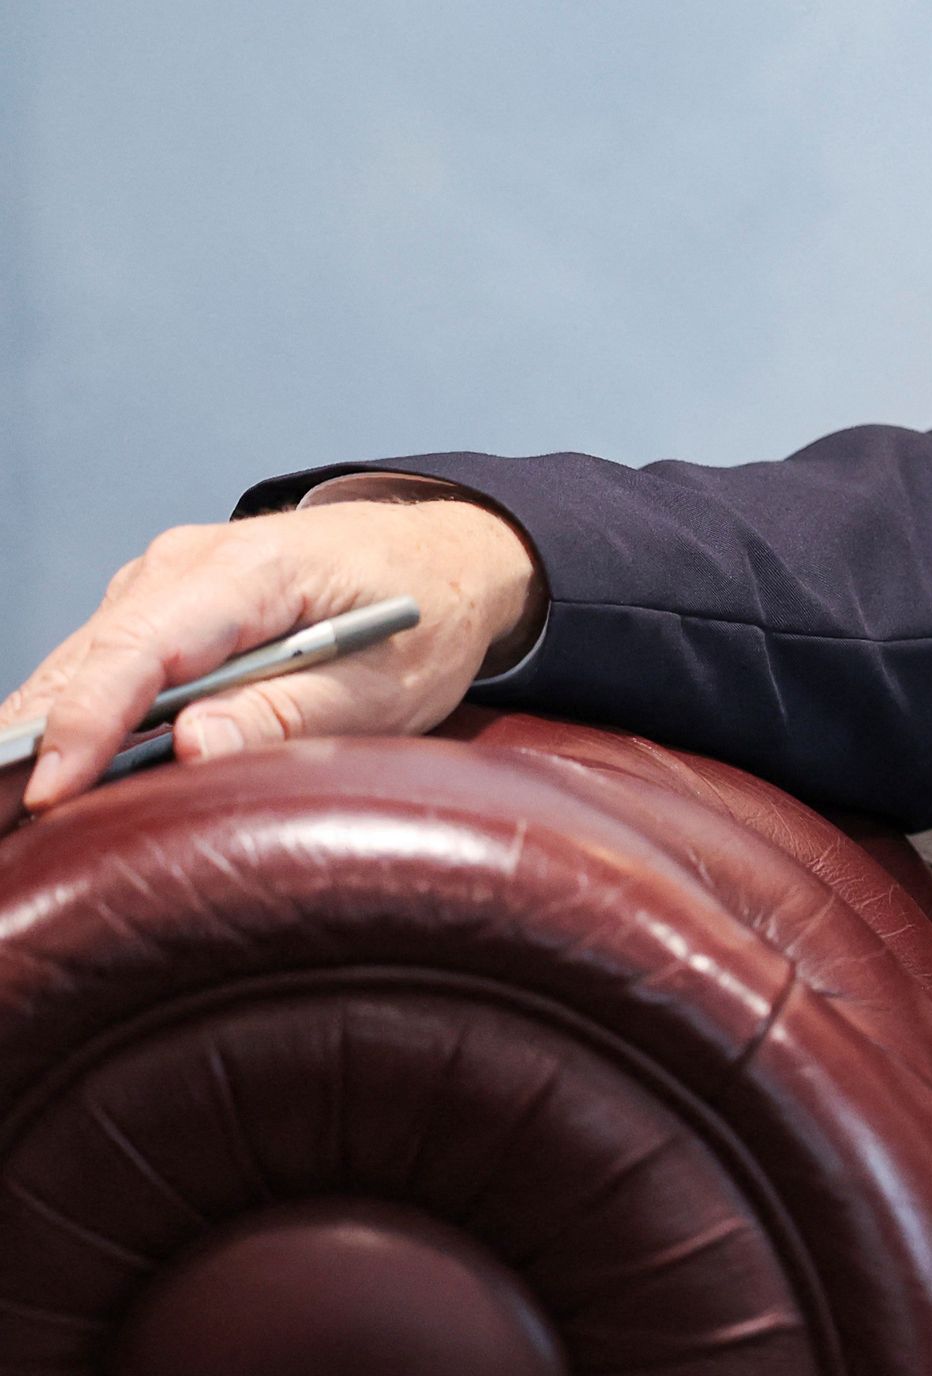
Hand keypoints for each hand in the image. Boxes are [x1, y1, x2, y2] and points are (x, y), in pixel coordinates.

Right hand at [1, 497, 542, 818]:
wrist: (445, 557)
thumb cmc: (424, 618)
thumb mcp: (385, 684)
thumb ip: (292, 714)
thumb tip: (194, 746)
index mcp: (249, 571)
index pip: (140, 650)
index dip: (85, 726)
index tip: (50, 793)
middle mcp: (186, 564)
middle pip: (87, 660)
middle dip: (37, 740)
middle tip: (10, 818)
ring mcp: (162, 581)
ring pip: (79, 663)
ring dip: (41, 733)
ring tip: (14, 808)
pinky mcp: (158, 607)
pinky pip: (98, 664)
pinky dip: (69, 717)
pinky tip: (46, 773)